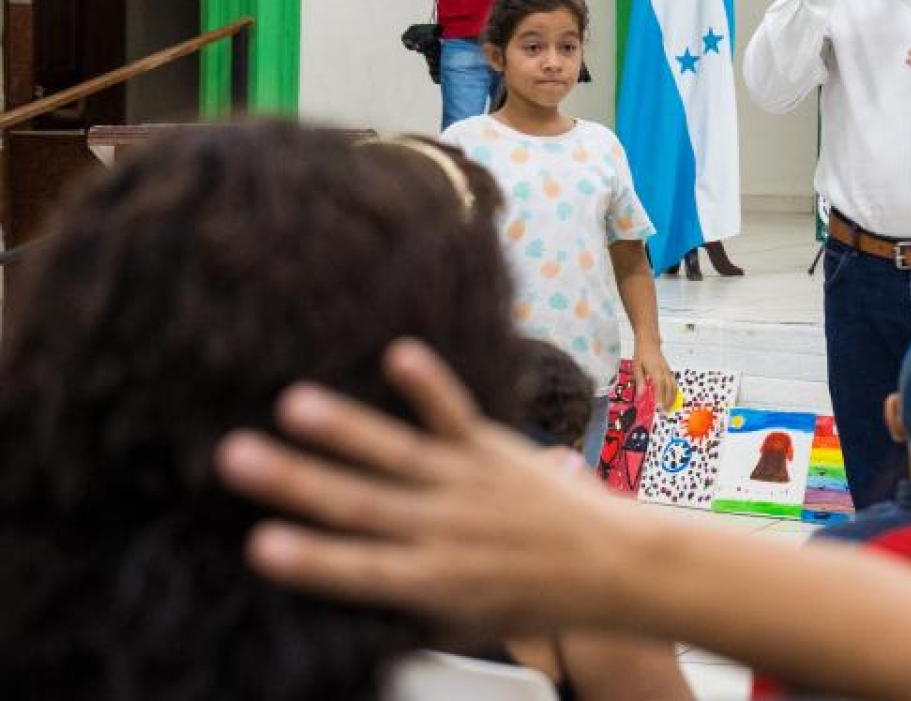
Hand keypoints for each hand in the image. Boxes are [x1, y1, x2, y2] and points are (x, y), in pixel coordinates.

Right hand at [214, 339, 625, 633]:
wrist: (609, 566)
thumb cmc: (530, 600)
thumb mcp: (465, 623)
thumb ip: (410, 612)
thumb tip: (353, 620)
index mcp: (430, 581)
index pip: (360, 571)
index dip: (309, 559)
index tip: (259, 545)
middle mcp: (443, 530)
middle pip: (358, 504)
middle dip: (293, 481)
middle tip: (234, 457)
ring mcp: (467, 485)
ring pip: (396, 453)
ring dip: (343, 427)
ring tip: (292, 403)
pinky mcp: (492, 450)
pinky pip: (456, 413)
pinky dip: (429, 384)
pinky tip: (398, 354)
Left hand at [633, 343, 677, 411]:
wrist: (649, 342)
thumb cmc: (641, 355)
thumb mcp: (637, 368)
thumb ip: (640, 382)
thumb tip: (641, 396)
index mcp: (655, 371)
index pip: (659, 387)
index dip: (660, 397)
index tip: (658, 408)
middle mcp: (664, 372)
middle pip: (669, 388)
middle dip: (668, 400)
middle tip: (665, 411)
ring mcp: (668, 371)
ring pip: (674, 386)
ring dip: (673, 397)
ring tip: (670, 407)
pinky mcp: (669, 371)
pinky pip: (674, 383)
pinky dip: (674, 391)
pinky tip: (671, 397)